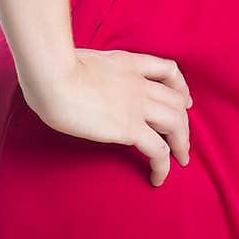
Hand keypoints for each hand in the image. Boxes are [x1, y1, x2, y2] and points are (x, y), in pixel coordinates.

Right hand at [22, 49, 193, 186]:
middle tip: (182, 140)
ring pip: (176, 123)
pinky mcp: (129, 127)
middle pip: (176, 101)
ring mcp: (137, 104)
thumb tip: (82, 82)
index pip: (169, 70)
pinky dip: (163, 165)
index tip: (185, 101)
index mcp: (128, 63)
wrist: (53, 77)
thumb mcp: (82, 61)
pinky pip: (158, 149)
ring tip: (181, 160)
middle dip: (184, 122)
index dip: (181, 88)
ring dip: (182, 143)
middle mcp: (139, 82)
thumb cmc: (53, 70)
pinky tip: (158, 177)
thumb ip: (93, 72)